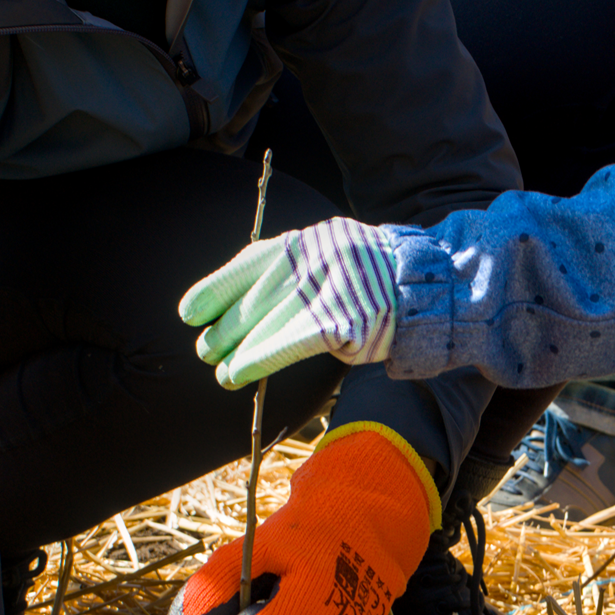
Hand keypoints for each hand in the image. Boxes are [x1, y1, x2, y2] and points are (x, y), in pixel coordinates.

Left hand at [182, 221, 399, 387]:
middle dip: (224, 329)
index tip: (189, 312)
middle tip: (205, 350)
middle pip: (254, 299)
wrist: (425, 284)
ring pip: (267, 323)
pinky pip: (289, 342)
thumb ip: (293, 268)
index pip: (249, 263)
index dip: (215, 289)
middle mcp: (312, 261)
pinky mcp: (344, 322)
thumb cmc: (370, 276)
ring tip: (220, 372)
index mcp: (305, 241)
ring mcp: (329, 290)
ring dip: (237, 351)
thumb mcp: (330, 252)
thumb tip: (243, 301)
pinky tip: (239, 372)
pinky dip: (259, 358)